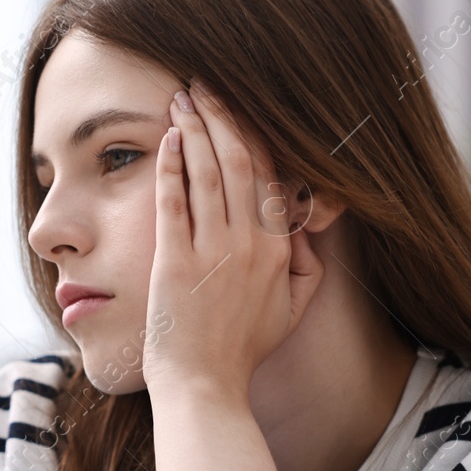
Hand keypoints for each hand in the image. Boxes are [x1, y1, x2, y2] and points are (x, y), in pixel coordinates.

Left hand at [142, 78, 325, 400]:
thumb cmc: (241, 351)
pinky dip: (170, 166)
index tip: (238, 107)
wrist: (204, 386)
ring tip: (180, 97)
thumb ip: (306, 268)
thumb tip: (303, 230)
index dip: (254, 134)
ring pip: (207, 172)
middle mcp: (250, 243)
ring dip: (193, 128)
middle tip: (203, 84)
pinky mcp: (176, 261)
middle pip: (240, 161)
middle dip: (221, 115)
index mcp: (279, 249)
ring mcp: (213, 251)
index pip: (272, 176)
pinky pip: (174, 201)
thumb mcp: (290, 311)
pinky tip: (165, 139)